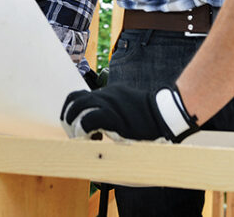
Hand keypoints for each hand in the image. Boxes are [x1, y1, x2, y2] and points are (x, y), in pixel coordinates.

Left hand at [61, 83, 198, 142]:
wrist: (164, 114)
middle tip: (77, 134)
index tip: (81, 127)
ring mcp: (107, 104)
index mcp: (107, 93)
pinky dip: (84, 131)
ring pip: (77, 108)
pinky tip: (94, 140)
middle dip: (69, 118)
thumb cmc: (148, 116)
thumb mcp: (126, 109)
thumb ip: (114, 112)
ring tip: (84, 138)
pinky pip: (87, 120)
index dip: (74, 111)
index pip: (80, 96)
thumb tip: (105, 126)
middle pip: (73, 99)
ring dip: (74, 125)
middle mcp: (104, 95)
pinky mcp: (112, 116)